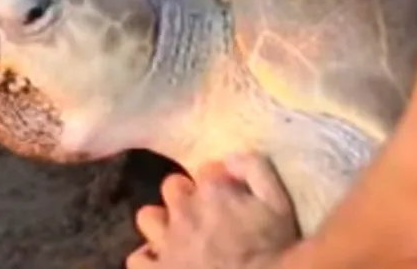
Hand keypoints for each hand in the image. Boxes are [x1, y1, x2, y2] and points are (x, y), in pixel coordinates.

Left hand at [126, 154, 300, 268]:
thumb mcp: (279, 203)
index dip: (222, 183)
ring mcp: (167, 242)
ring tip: (178, 237)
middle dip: (186, 196)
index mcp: (213, 190)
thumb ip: (256, 169)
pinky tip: (163, 263)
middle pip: (173, 187)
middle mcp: (184, 210)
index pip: (209, 170)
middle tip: (204, 216)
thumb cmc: (274, 250)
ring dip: (161, 224)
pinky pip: (138, 259)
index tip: (232, 198)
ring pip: (148, 218)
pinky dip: (149, 259)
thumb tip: (231, 157)